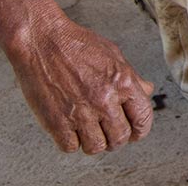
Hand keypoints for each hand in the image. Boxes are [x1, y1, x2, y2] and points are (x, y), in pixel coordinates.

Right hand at [2, 12, 154, 154]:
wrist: (41, 40)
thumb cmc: (75, 44)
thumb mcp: (113, 54)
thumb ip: (132, 76)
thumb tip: (147, 91)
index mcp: (123, 82)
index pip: (143, 119)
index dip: (140, 130)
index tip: (133, 132)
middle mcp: (104, 100)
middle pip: (120, 138)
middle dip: (115, 139)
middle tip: (107, 132)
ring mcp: (81, 112)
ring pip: (96, 147)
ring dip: (93, 142)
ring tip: (87, 130)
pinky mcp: (57, 122)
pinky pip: (70, 147)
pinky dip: (70, 141)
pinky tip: (69, 127)